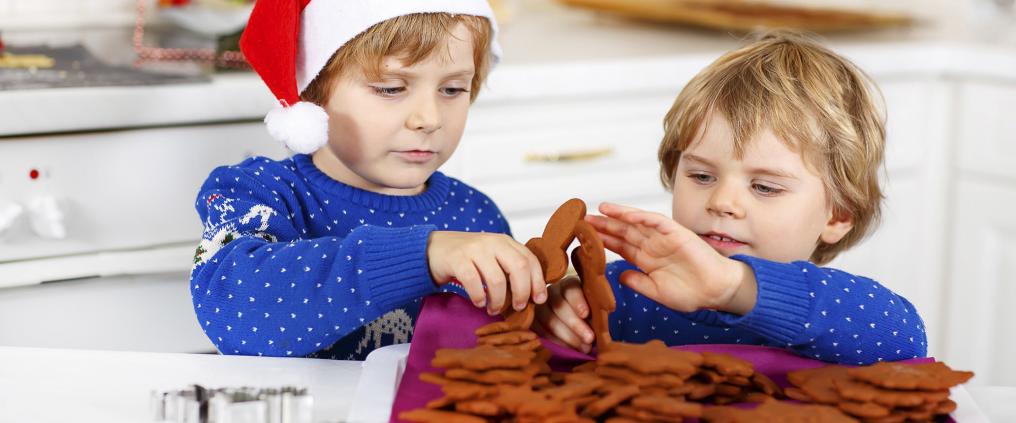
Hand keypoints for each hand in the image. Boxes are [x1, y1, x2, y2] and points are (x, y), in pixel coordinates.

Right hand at [427, 231, 547, 314]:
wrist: (434, 248)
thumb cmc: (468, 258)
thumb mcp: (493, 257)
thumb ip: (510, 268)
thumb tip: (532, 294)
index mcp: (505, 242)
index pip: (530, 260)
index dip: (538, 282)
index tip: (538, 300)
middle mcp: (492, 242)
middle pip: (518, 267)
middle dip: (522, 292)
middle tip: (518, 307)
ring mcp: (474, 249)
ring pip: (497, 279)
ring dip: (498, 300)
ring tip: (494, 309)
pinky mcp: (457, 259)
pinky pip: (474, 282)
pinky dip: (479, 297)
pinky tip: (479, 302)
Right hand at [533, 276, 594, 352]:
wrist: (569, 318)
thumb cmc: (586, 311)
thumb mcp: (592, 306)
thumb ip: (596, 310)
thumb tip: (602, 322)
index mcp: (568, 284)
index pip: (571, 289)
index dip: (578, 302)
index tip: (586, 314)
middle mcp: (551, 292)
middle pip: (559, 306)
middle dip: (575, 324)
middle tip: (590, 338)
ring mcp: (539, 307)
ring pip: (549, 320)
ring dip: (567, 336)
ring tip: (583, 348)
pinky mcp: (532, 321)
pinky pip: (541, 332)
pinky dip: (556, 342)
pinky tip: (569, 350)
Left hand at [585, 202, 756, 313]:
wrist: (716, 292)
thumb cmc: (690, 294)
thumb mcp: (656, 292)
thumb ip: (637, 283)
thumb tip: (617, 276)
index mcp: (646, 259)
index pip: (620, 247)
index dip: (602, 241)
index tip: (583, 238)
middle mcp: (653, 245)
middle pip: (623, 232)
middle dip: (604, 226)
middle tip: (583, 220)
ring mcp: (664, 237)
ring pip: (636, 223)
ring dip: (618, 216)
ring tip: (600, 209)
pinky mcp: (677, 232)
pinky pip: (656, 221)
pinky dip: (640, 216)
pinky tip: (624, 214)